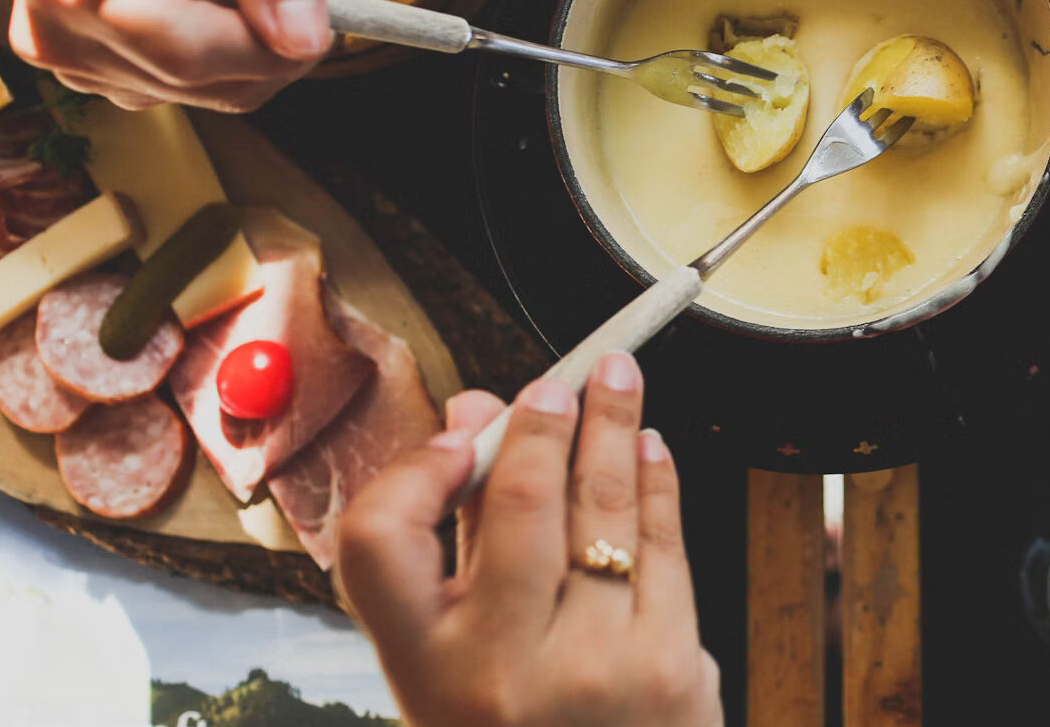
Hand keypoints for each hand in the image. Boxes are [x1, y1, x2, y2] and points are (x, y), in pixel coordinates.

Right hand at [6, 0, 356, 110]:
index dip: (284, 30)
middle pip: (222, 79)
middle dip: (295, 23)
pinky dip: (256, 35)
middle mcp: (69, 48)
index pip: (197, 56)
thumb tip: (307, 41)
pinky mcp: (122, 75)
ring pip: (231, 85)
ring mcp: (92, 71)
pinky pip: (217, 79)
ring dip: (283, 27)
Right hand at [336, 353, 722, 726]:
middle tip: (563, 377)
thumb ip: (457, 541)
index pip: (378, 541)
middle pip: (517, 501)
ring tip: (620, 381)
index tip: (459, 430)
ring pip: (604, 509)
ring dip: (615, 428)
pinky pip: (665, 546)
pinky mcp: (671, 668)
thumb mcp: (456, 662)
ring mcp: (591, 670)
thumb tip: (475, 416)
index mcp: (422, 671)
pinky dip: (658, 484)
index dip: (414, 470)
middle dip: (545, 420)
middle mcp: (498, 672)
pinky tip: (651, 449)